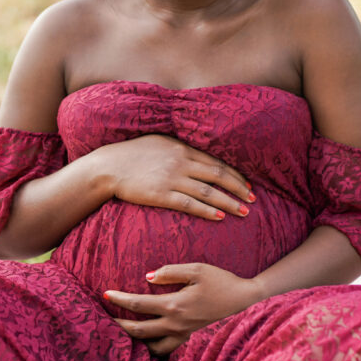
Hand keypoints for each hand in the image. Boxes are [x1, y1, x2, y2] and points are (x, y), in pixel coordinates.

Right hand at [93, 134, 254, 220]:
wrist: (108, 166)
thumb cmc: (131, 154)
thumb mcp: (158, 142)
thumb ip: (178, 148)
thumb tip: (196, 154)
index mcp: (181, 147)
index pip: (215, 161)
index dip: (234, 173)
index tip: (246, 184)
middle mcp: (180, 161)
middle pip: (218, 175)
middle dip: (238, 187)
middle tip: (253, 199)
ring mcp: (171, 178)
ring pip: (208, 191)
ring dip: (229, 202)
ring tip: (244, 211)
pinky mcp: (161, 194)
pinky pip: (190, 204)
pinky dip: (207, 210)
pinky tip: (220, 217)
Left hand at [105, 263, 265, 355]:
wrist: (245, 300)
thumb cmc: (221, 281)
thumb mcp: (197, 269)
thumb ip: (171, 271)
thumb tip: (147, 277)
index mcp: (174, 305)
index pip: (138, 305)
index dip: (119, 299)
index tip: (104, 294)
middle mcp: (175, 324)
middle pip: (138, 330)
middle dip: (118, 325)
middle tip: (101, 319)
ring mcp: (183, 334)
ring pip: (150, 346)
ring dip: (133, 341)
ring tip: (120, 334)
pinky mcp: (189, 337)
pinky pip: (165, 349)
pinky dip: (151, 348)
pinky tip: (144, 343)